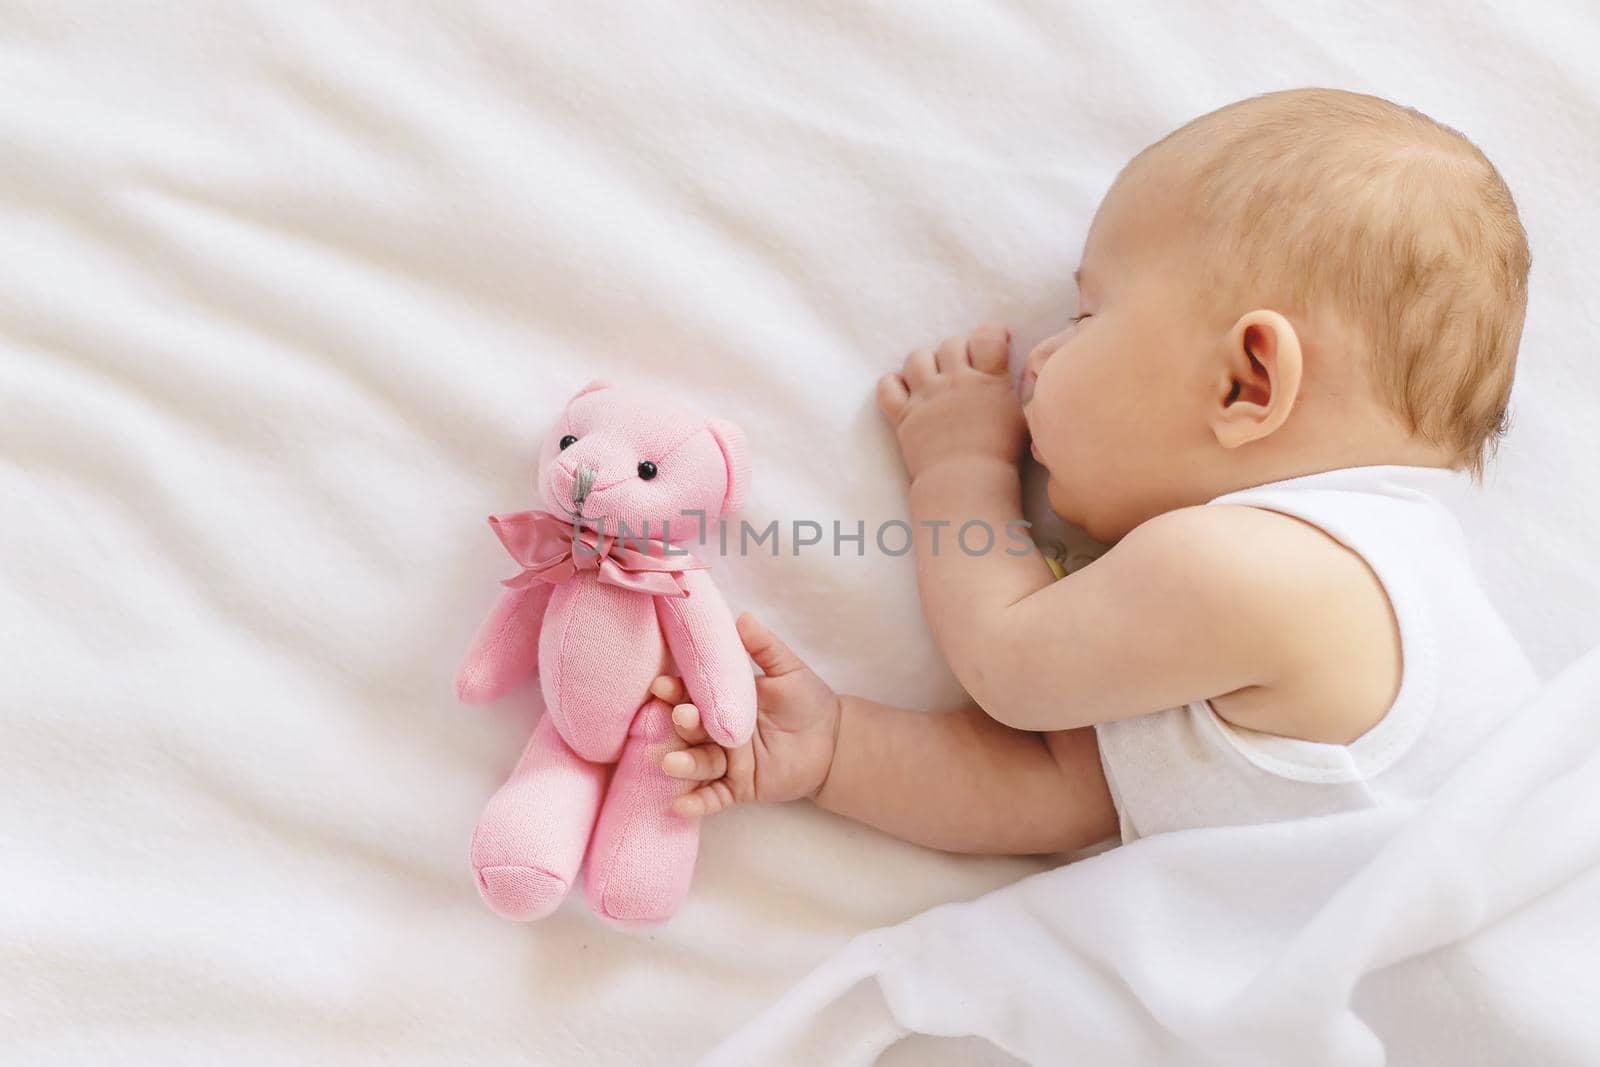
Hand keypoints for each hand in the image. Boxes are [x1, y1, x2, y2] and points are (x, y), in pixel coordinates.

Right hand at [652, 612, 841, 816]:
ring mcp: (727, 762)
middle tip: (678, 716)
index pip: (691, 694)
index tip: (661, 685)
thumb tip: (741, 616)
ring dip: (683, 764)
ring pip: (699, 763)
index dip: (675, 690)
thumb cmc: (809, 701)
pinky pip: (714, 797)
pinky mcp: (739, 787)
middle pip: (690, 730)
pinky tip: (679, 806)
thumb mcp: (788, 669)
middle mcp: (718, 732)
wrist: (835, 742)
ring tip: (670, 762)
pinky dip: (697, 803)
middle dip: (680, 724)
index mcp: (722, 701)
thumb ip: (763, 646)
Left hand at [876, 321, 1028, 483]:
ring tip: (935, 378)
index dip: (993, 333)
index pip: (988, 336)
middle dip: (959, 351)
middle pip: (951, 343)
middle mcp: (953, 382)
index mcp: (988, 380)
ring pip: (916, 357)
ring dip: (926, 362)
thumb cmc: (1002, 456)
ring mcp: (925, 397)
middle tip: (965, 370)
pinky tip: (905, 392)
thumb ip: (1018, 391)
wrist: (967, 484)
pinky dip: (892, 384)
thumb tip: (1022, 373)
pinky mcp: (903, 416)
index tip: (996, 342)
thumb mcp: (1023, 418)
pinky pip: (887, 387)